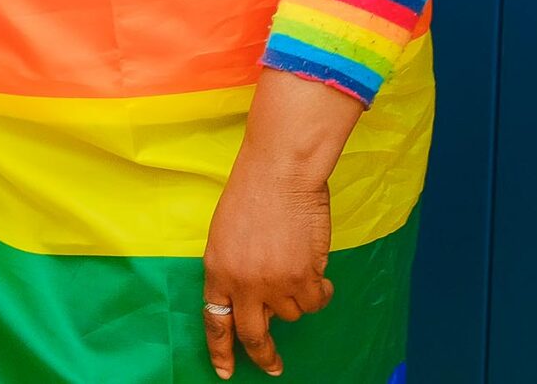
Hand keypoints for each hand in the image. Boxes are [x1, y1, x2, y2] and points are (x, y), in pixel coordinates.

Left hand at [200, 150, 333, 377]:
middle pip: (253, 335)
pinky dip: (322, 293)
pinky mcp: (302, 279)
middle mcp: (242, 284)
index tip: (225, 371)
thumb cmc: (253, 192)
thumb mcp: (226, 233)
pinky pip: (316, 302)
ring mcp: (273, 284)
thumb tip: (255, 298)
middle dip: (264, 356)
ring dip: (298, 299)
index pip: (215, 320)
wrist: (280, 173)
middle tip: (273, 367)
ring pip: (291, 314)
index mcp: (216, 270)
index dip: (221, 350)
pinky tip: (320, 276)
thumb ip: (235, 268)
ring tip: (301, 271)